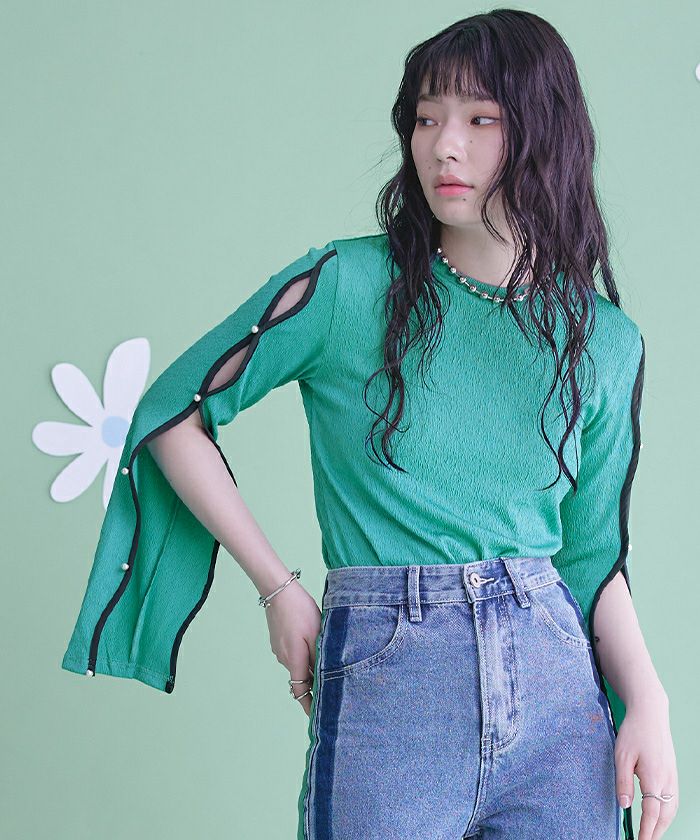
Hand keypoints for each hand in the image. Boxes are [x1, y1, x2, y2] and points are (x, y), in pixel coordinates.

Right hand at [263, 578, 321, 716]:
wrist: (279, 591)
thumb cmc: (301, 610)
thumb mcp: (317, 633)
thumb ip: (319, 657)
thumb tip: (324, 676)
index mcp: (294, 659)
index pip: (300, 692)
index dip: (308, 705)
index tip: (316, 718)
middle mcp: (284, 658)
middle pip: (301, 677)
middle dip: (313, 681)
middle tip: (331, 682)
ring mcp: (279, 649)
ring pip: (297, 664)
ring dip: (308, 664)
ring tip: (323, 654)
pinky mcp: (277, 641)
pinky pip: (292, 653)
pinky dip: (302, 653)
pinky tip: (310, 641)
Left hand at [615, 691, 677, 838]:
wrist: (650, 714)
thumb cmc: (634, 732)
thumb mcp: (622, 755)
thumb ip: (623, 781)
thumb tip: (625, 805)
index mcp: (654, 777)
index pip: (652, 812)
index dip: (646, 831)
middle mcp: (667, 780)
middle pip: (665, 815)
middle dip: (656, 832)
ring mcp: (672, 776)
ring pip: (671, 809)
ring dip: (663, 824)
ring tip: (651, 834)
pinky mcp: (672, 772)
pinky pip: (673, 799)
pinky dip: (667, 813)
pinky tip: (660, 816)